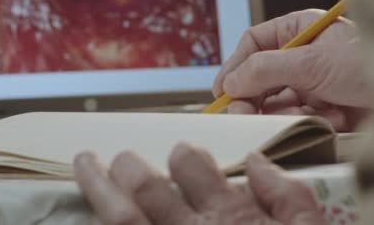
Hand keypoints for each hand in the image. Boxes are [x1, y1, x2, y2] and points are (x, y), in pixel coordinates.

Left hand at [74, 144, 326, 224]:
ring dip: (99, 187)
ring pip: (121, 218)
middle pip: (147, 186)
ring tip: (84, 164)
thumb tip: (256, 161)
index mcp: (230, 217)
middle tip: (120, 159)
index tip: (180, 155)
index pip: (192, 166)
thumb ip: (289, 196)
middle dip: (129, 165)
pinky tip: (91, 220)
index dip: (183, 154)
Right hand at [213, 9, 370, 130]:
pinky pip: (299, 116)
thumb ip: (266, 70)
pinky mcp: (325, 107)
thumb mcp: (313, 62)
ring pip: (278, 100)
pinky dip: (307, 121)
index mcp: (300, 30)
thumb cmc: (371, 65)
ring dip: (283, 111)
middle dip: (254, 95)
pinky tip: (329, 118)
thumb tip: (232, 82)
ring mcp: (314, 82)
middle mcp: (304, 55)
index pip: (254, 43)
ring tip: (298, 115)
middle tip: (244, 112)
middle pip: (261, 75)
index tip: (222, 90)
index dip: (235, 66)